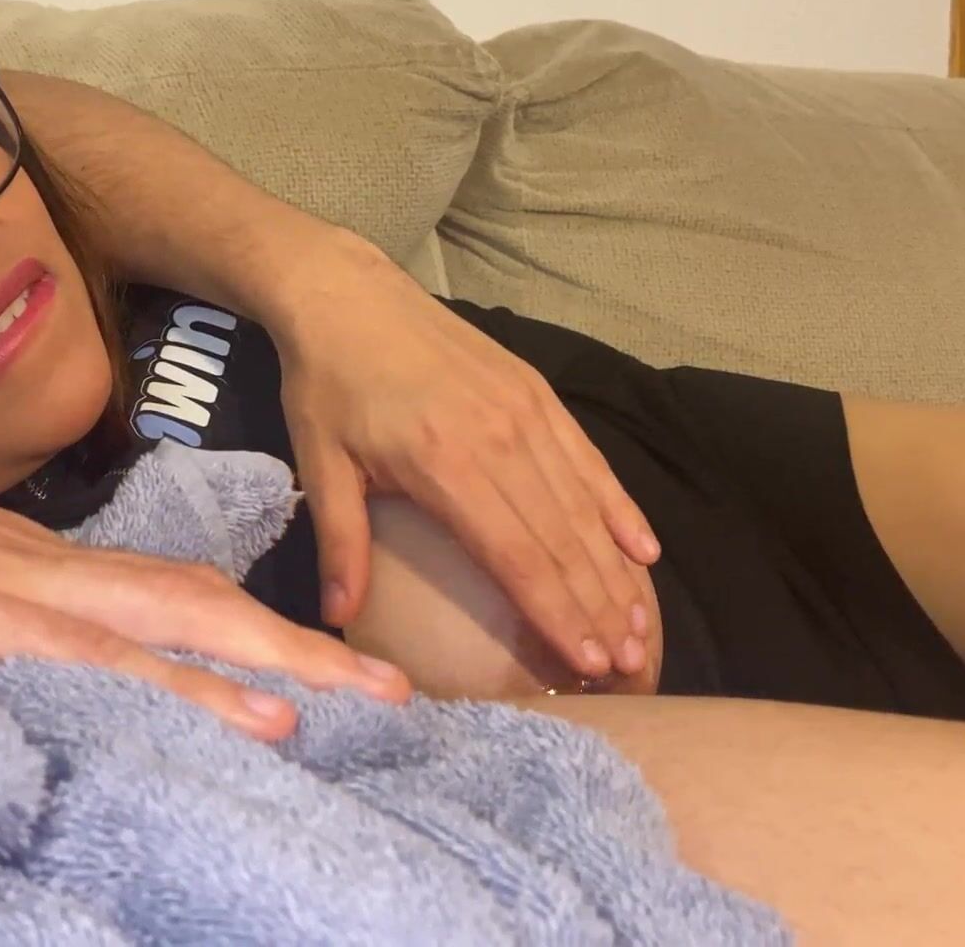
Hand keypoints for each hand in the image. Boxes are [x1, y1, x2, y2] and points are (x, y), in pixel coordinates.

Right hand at [0, 332, 411, 740]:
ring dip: (251, 671)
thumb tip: (26, 637)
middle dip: (296, 652)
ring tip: (336, 706)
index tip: (330, 666)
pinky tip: (214, 721)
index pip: (166, 597)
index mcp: (29, 564)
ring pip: (152, 631)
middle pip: (191, 608)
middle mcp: (32, 576)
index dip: (256, 631)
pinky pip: (71, 662)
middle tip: (393, 692)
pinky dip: (155, 691)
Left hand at [256, 229, 660, 680]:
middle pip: (563, 540)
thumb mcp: (319, 463)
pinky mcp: (537, 393)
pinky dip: (619, 508)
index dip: (556, 613)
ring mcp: (527, 412)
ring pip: (584, 505)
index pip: (517, 555)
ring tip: (641, 629)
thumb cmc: (327, 385)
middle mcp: (501, 439)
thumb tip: (336, 618)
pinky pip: (589, 461)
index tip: (586, 663)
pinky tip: (644, 551)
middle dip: (599, 608)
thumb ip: (339, 541)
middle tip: (630, 670)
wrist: (347, 294)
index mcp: (446, 464)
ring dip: (616, 571)